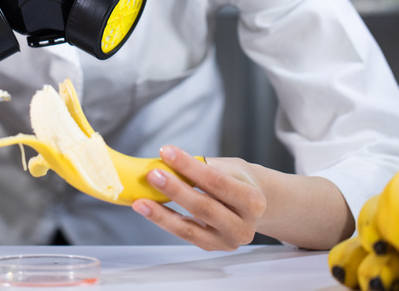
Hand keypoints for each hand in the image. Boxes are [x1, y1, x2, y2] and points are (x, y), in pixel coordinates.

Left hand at [132, 145, 266, 250]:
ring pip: (189, 229)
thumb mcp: (232, 168)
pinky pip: (184, 234)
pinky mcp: (211, 247)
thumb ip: (205, 167)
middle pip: (203, 207)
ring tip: (140, 201)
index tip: (166, 151)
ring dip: (161, 214)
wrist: (257, 207)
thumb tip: (168, 161)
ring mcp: (227, 241)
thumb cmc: (240, 181)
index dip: (189, 167)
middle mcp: (243, 227)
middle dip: (175, 190)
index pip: (216, 182)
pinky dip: (164, 221)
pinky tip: (148, 210)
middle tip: (152, 175)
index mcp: (253, 201)